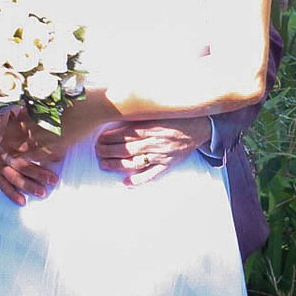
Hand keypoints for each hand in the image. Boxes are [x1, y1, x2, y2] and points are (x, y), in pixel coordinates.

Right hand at [0, 109, 62, 204]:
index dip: (44, 151)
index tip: (60, 155)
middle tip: (54, 179)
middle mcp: (3, 152)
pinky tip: (22, 201)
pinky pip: (2, 184)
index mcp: (9, 138)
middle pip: (23, 164)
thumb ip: (24, 116)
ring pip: (14, 177)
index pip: (29, 146)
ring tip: (42, 193)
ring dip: (28, 185)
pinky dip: (12, 193)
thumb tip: (36, 111)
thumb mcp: (10, 116)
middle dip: (39, 172)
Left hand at [94, 116, 210, 185]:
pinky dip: (139, 179)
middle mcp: (155, 141)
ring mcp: (161, 155)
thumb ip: (141, 117)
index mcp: (152, 127)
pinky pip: (152, 174)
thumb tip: (120, 117)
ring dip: (117, 164)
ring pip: (135, 161)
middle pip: (127, 148)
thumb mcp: (158, 113)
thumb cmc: (176, 118)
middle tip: (97, 151)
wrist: (199, 127)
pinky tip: (127, 183)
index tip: (99, 138)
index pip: (126, 133)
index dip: (110, 137)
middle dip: (109, 150)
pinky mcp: (168, 164)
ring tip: (104, 164)